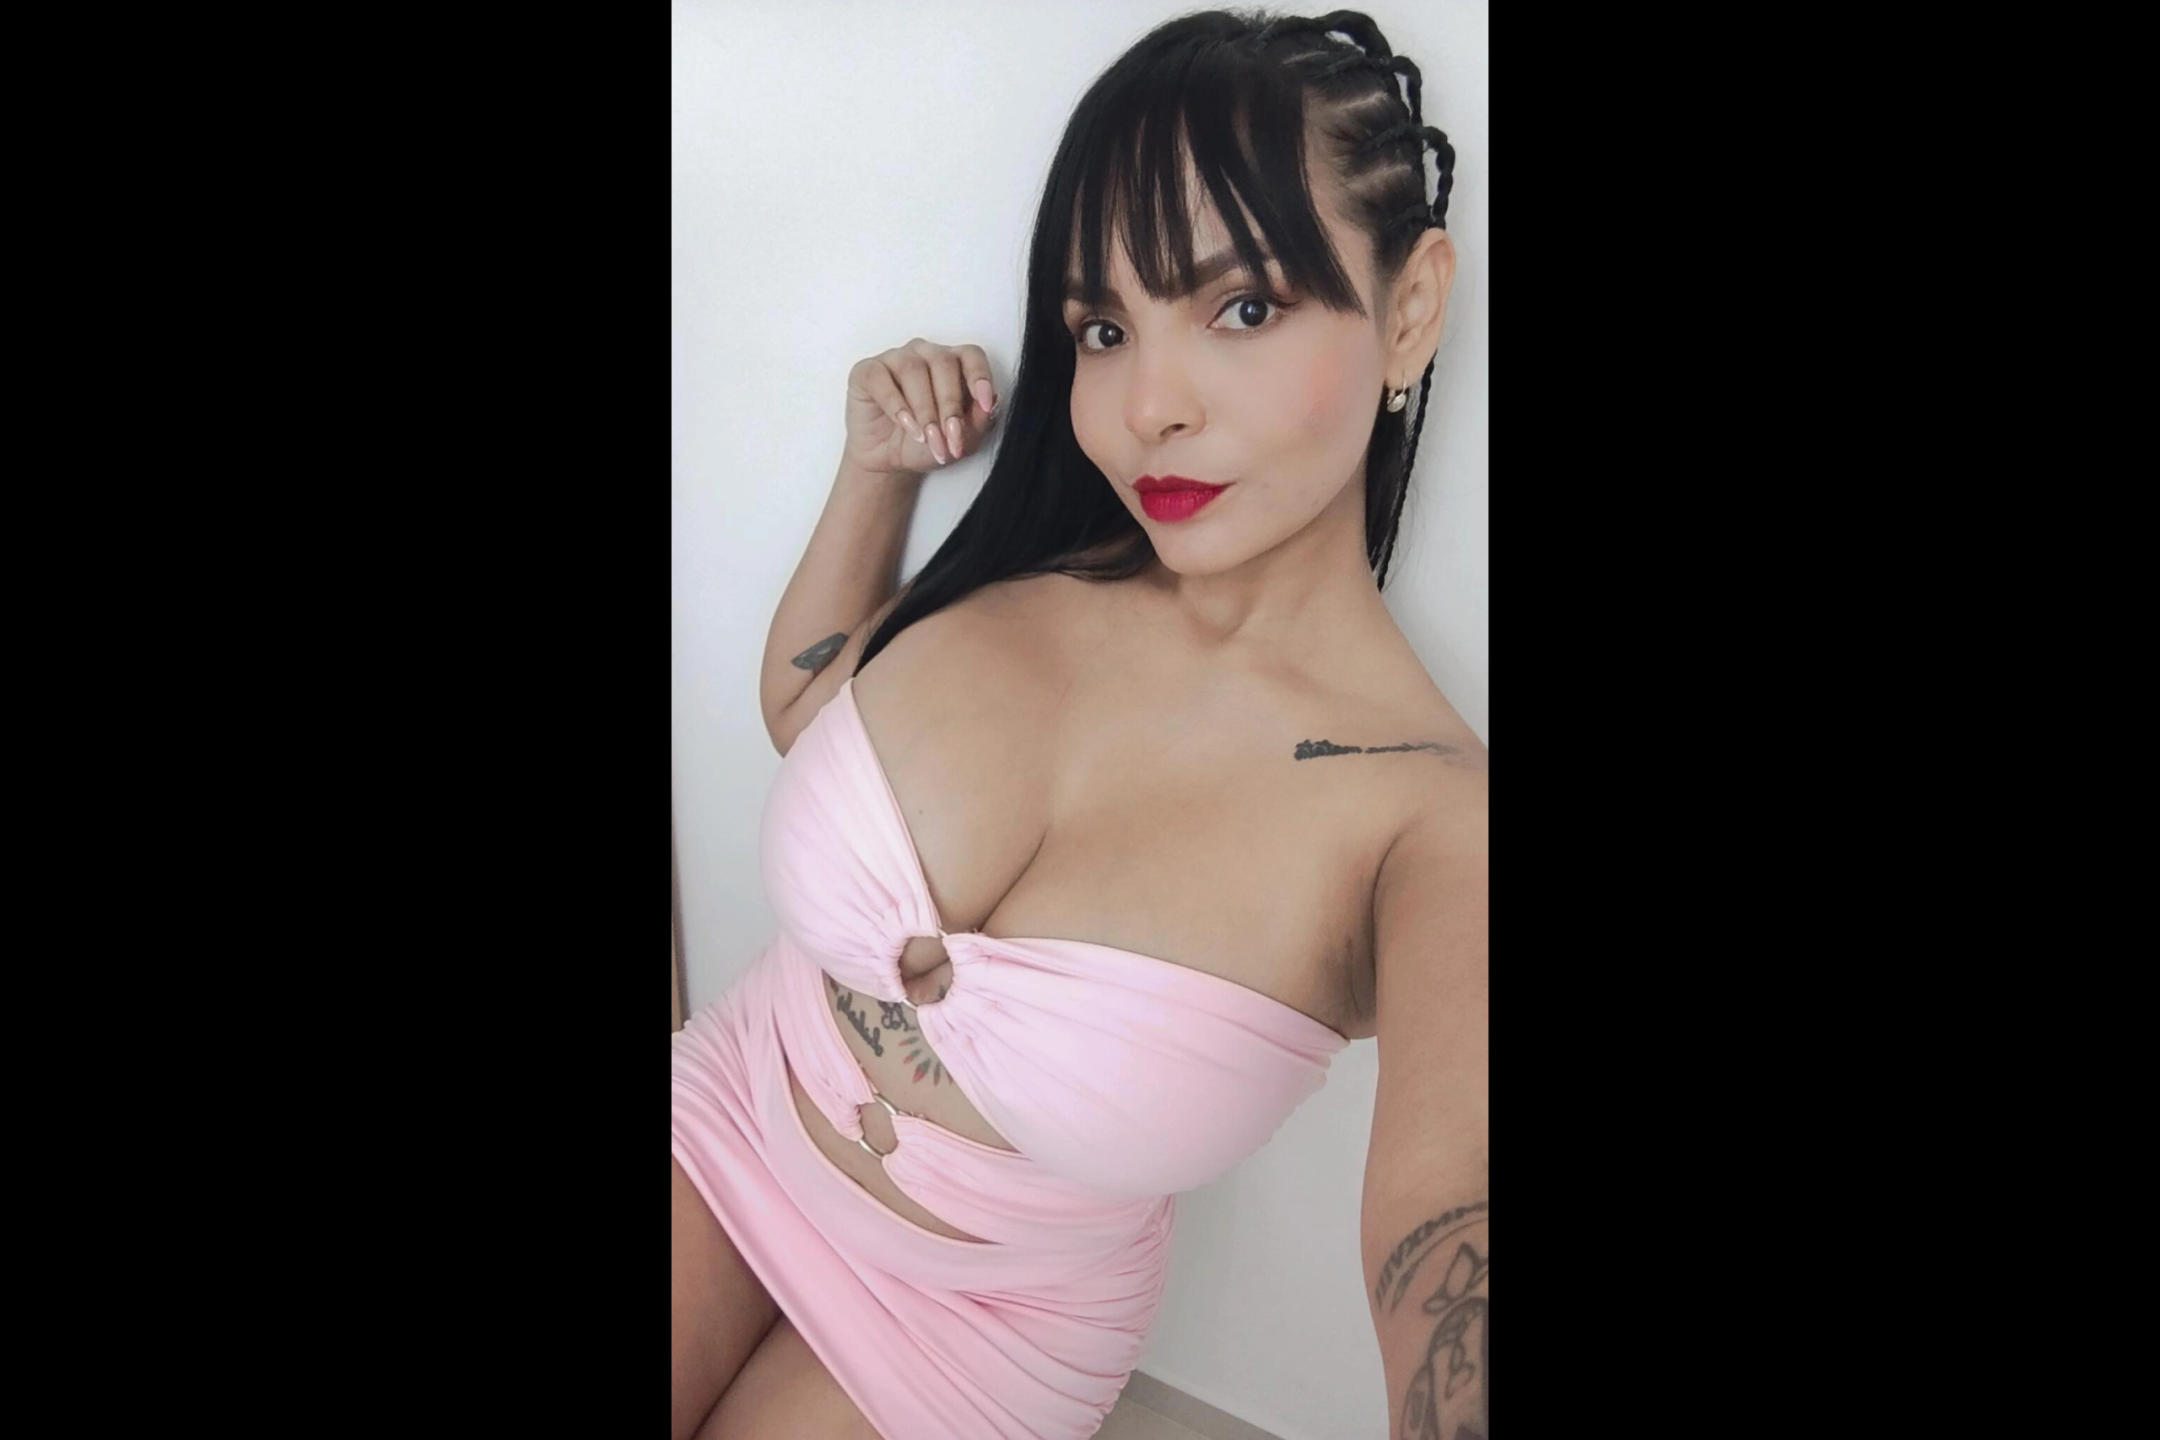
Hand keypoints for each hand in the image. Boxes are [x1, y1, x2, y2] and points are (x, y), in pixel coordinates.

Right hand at [842, 338, 1000, 478]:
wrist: (889, 462)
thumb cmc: (926, 444)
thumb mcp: (961, 441)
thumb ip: (980, 421)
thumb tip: (992, 402)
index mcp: (955, 364)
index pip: (972, 356)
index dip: (980, 376)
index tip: (985, 404)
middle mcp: (926, 354)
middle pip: (943, 363)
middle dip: (949, 405)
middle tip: (950, 438)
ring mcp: (896, 358)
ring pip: (913, 369)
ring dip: (924, 409)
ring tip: (927, 438)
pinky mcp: (867, 372)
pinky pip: (882, 379)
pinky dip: (897, 406)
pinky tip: (907, 427)